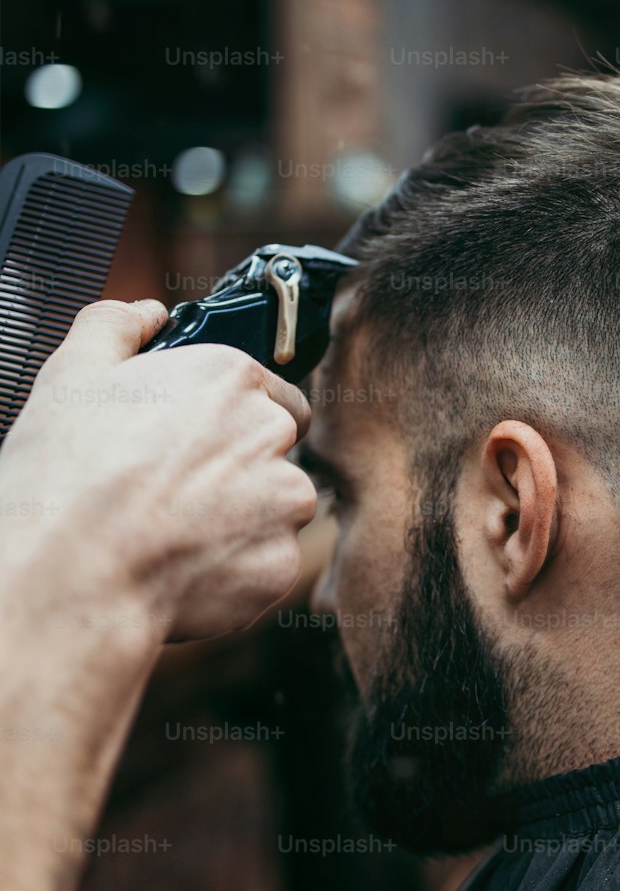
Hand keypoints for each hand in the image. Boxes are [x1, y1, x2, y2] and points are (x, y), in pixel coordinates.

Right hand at [0, 299, 316, 643]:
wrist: (69, 576)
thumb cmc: (65, 477)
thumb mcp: (71, 374)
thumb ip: (115, 326)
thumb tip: (146, 314)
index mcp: (230, 378)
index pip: (266, 394)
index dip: (226, 421)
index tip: (190, 446)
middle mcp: (271, 432)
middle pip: (274, 451)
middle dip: (237, 471)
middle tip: (174, 494)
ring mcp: (283, 501)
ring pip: (276, 510)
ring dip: (241, 523)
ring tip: (174, 535)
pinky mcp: (280, 564)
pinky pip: (266, 566)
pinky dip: (235, 573)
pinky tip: (182, 571)